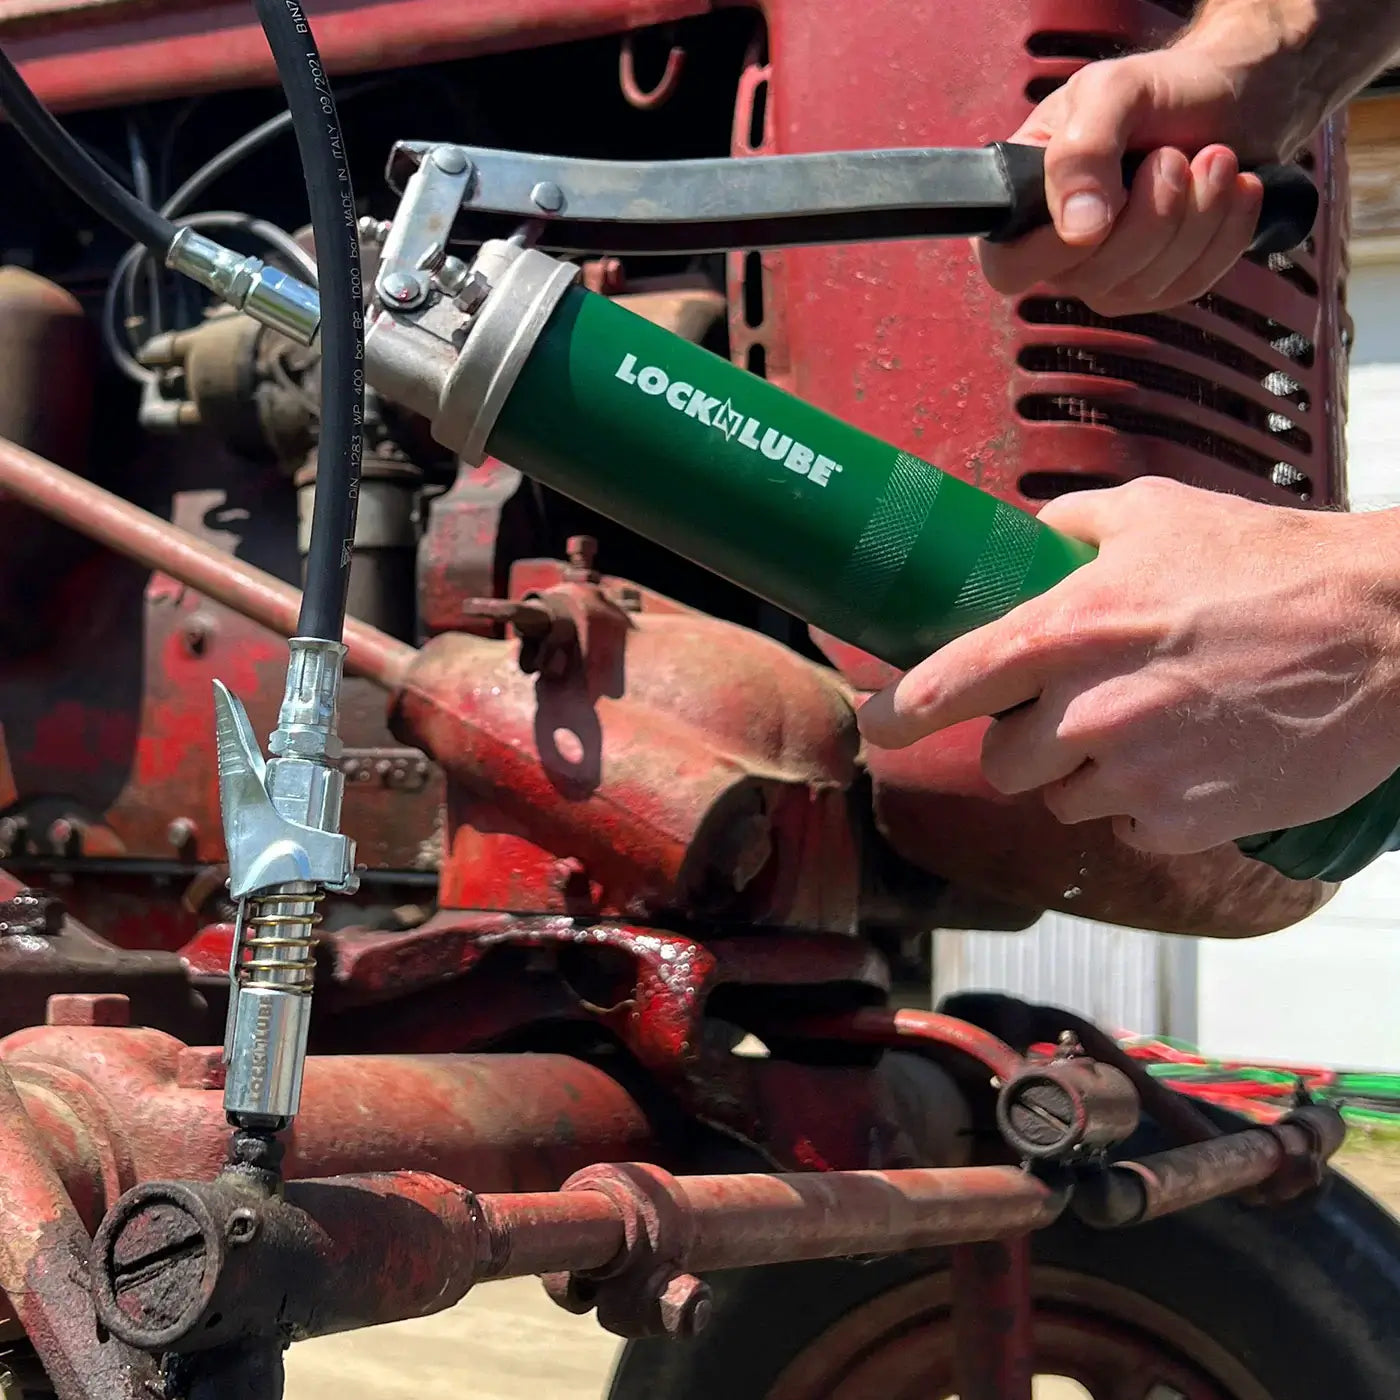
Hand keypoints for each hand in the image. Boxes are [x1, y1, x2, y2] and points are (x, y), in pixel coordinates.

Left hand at [857, 478, 1399, 855]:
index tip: (874, 725)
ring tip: (1158, 722)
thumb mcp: (1158, 512)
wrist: (1386, 633)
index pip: (951, 682)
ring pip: (1065, 800)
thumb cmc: (1269, 565)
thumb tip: (1021, 542)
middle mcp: (1093, 708)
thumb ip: (1069, 530)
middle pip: (1003, 763)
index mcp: (1072, 628)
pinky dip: (1148, 805)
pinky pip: (1128, 829)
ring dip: (1092, 773)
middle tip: (1078, 710)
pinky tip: (1195, 756)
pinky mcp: (1185, 823)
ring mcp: (1140, 774)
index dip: (898, 710)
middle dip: (1027, 743)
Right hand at [977, 42, 1271, 314]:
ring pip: (1147, 284)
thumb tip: (1077, 230)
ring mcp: (1110, 282)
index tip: (1112, 195)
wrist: (1227, 95)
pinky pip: (1192, 283)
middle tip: (1172, 155)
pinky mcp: (1162, 289)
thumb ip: (1079, 154)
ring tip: (1213, 158)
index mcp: (1021, 209)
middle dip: (1151, 212)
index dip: (1055, 248)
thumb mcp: (1108, 92)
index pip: (1008, 267)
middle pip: (1092, 278)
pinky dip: (1226, 230)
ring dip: (1198, 213)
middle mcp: (1058, 258)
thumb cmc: (1155, 92)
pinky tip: (1234, 188)